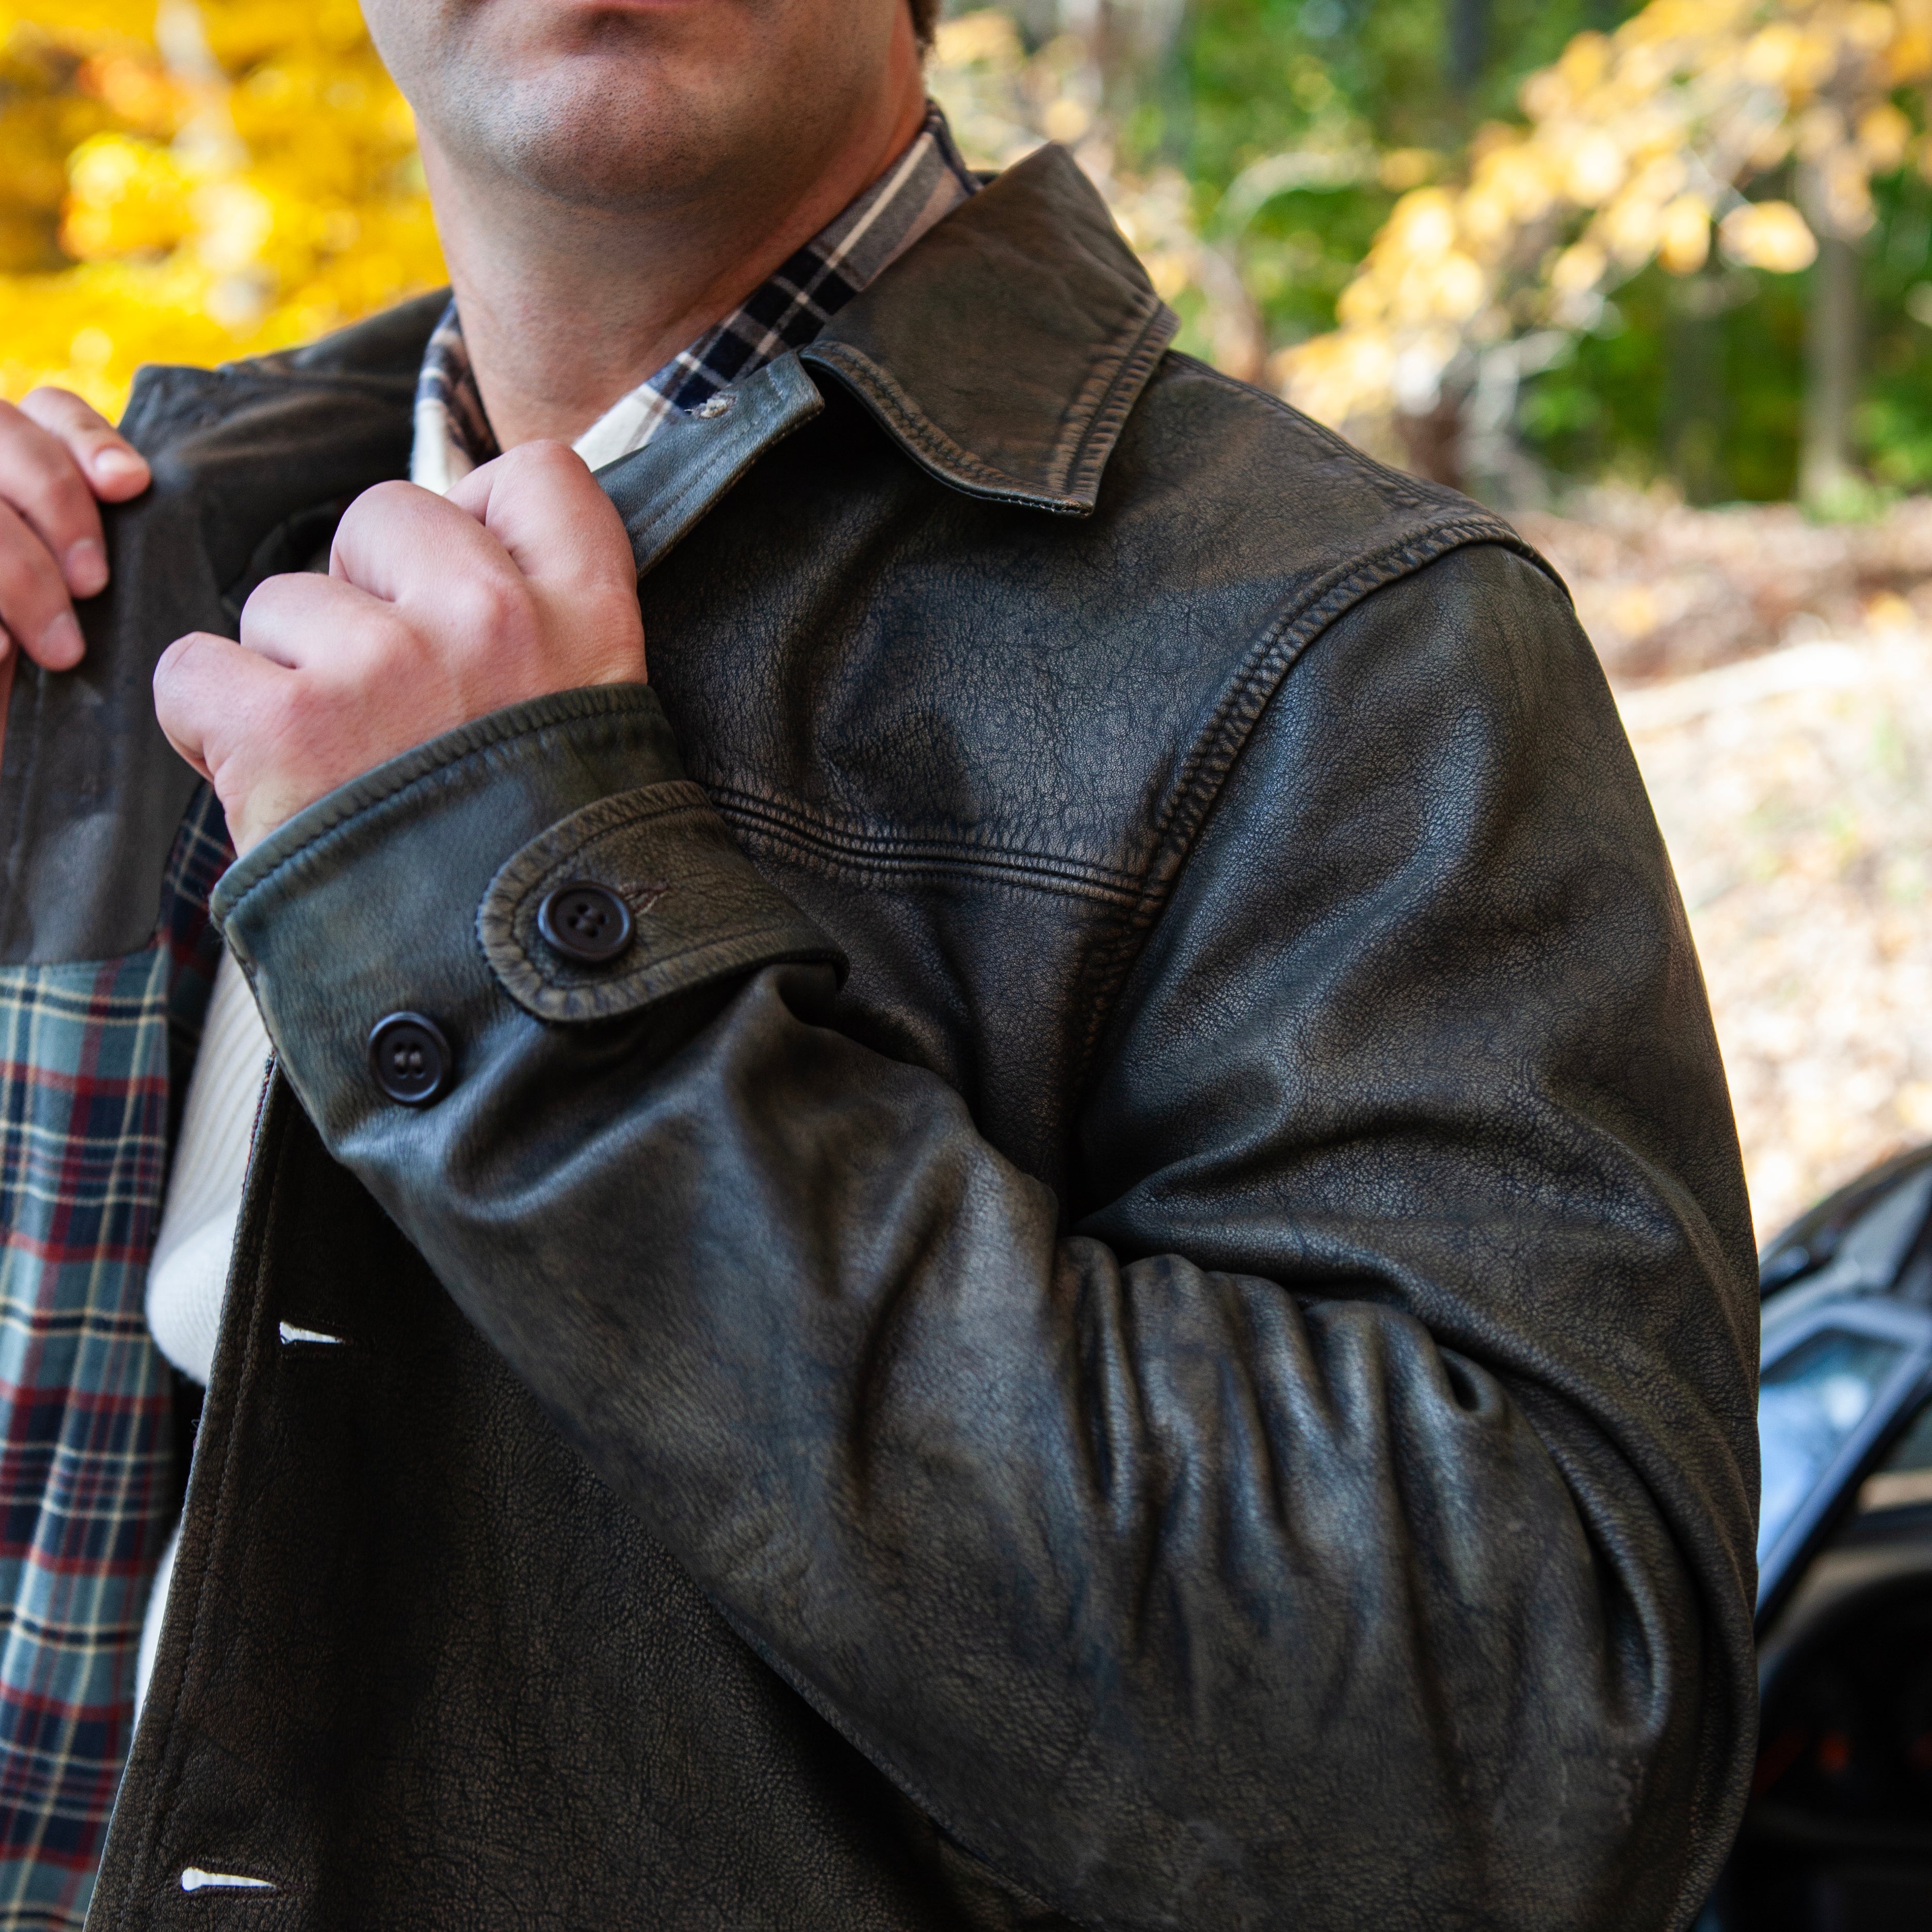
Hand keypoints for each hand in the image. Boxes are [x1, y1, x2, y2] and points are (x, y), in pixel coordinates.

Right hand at [0, 389, 152, 765]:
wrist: (11, 765)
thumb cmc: (54, 692)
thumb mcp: (83, 618)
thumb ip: (96, 562)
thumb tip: (138, 500)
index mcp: (11, 477)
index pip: (45, 410)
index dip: (86, 436)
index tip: (133, 487)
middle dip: (53, 497)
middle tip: (93, 584)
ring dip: (16, 564)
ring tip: (58, 648)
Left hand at [154, 440, 645, 853]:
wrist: (523, 1014)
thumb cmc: (552, 882)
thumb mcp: (599, 739)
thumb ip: (550, 640)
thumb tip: (460, 571)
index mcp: (587, 625)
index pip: (536, 474)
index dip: (485, 514)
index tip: (469, 580)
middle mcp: (490, 621)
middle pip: (387, 512)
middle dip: (369, 591)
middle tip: (393, 697)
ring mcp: (384, 666)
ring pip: (281, 598)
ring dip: (289, 673)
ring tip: (339, 767)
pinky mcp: (283, 724)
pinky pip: (196, 667)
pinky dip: (211, 728)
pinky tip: (270, 784)